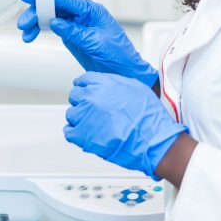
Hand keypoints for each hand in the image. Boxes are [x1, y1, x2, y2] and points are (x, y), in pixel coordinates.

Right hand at [17, 0, 158, 86]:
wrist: (124, 72)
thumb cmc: (118, 54)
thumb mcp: (95, 42)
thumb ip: (74, 32)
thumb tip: (55, 22)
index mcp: (91, 10)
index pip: (64, 0)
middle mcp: (82, 14)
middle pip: (54, 7)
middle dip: (36, 13)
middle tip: (24, 23)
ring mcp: (75, 24)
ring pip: (50, 17)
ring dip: (36, 23)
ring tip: (26, 33)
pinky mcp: (71, 35)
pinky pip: (52, 28)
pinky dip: (40, 31)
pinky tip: (32, 35)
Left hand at [63, 72, 187, 179]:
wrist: (152, 140)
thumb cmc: (148, 117)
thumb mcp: (135, 88)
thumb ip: (116, 84)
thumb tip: (108, 86)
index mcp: (103, 83)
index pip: (82, 81)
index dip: (86, 89)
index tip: (88, 95)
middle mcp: (91, 96)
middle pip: (75, 96)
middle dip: (83, 103)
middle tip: (94, 112)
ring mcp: (84, 116)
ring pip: (71, 114)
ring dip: (80, 119)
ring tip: (95, 126)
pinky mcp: (81, 135)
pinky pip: (69, 132)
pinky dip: (76, 134)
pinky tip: (88, 135)